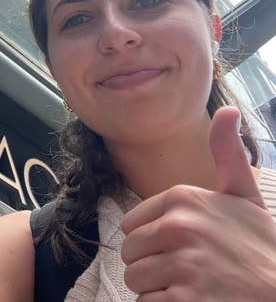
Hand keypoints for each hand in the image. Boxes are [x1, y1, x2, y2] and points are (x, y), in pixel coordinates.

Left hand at [120, 107, 275, 300]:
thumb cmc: (261, 246)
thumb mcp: (244, 196)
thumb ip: (227, 154)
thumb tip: (227, 109)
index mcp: (183, 198)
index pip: (131, 226)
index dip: (152, 242)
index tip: (184, 248)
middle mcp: (179, 226)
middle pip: (130, 255)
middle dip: (152, 267)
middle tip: (189, 272)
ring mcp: (182, 265)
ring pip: (137, 281)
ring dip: (158, 291)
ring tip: (192, 288)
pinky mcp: (184, 300)